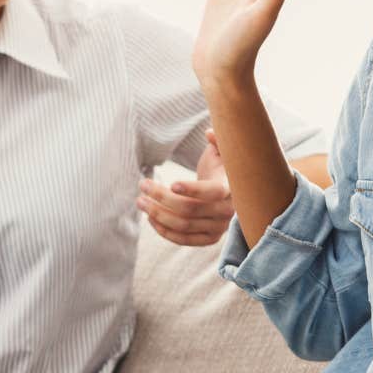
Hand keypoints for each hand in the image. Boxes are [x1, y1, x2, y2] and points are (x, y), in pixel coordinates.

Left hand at [137, 130, 236, 245]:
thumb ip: (219, 140)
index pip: (213, 192)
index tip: (171, 183)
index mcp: (232, 188)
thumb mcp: (222, 150)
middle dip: (162, 198)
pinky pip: (184, 240)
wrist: (228, 190)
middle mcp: (228, 211)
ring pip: (183, 226)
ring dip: (158, 214)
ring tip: (141, 201)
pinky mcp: (209, 239)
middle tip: (142, 185)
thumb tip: (210, 133)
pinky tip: (150, 218)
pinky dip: (164, 231)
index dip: (192, 189)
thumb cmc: (222, 166)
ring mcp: (219, 227)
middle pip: (190, 209)